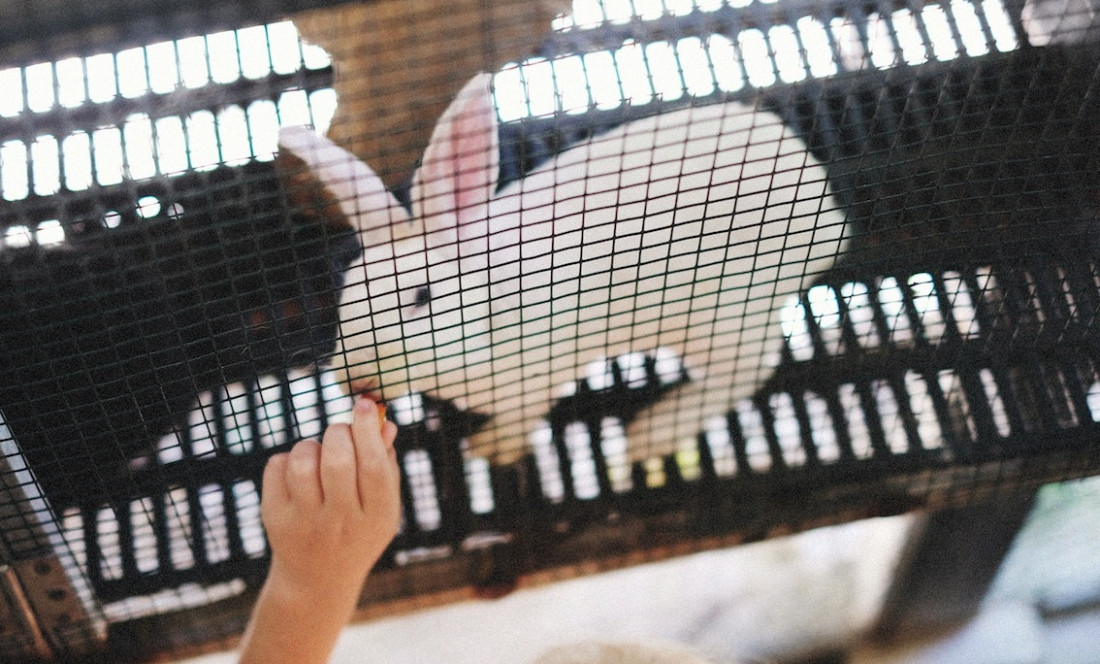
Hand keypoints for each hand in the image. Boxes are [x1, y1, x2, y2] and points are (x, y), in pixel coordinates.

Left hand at [239, 398, 399, 663]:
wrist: (318, 580)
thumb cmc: (358, 530)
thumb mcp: (382, 506)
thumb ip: (385, 464)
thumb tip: (384, 421)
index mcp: (376, 517)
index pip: (374, 466)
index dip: (368, 430)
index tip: (364, 404)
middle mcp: (340, 523)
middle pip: (338, 460)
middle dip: (339, 432)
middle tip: (340, 432)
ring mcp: (305, 523)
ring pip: (303, 461)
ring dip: (311, 444)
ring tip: (318, 453)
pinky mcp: (274, 519)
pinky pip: (276, 466)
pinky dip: (288, 458)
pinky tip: (298, 472)